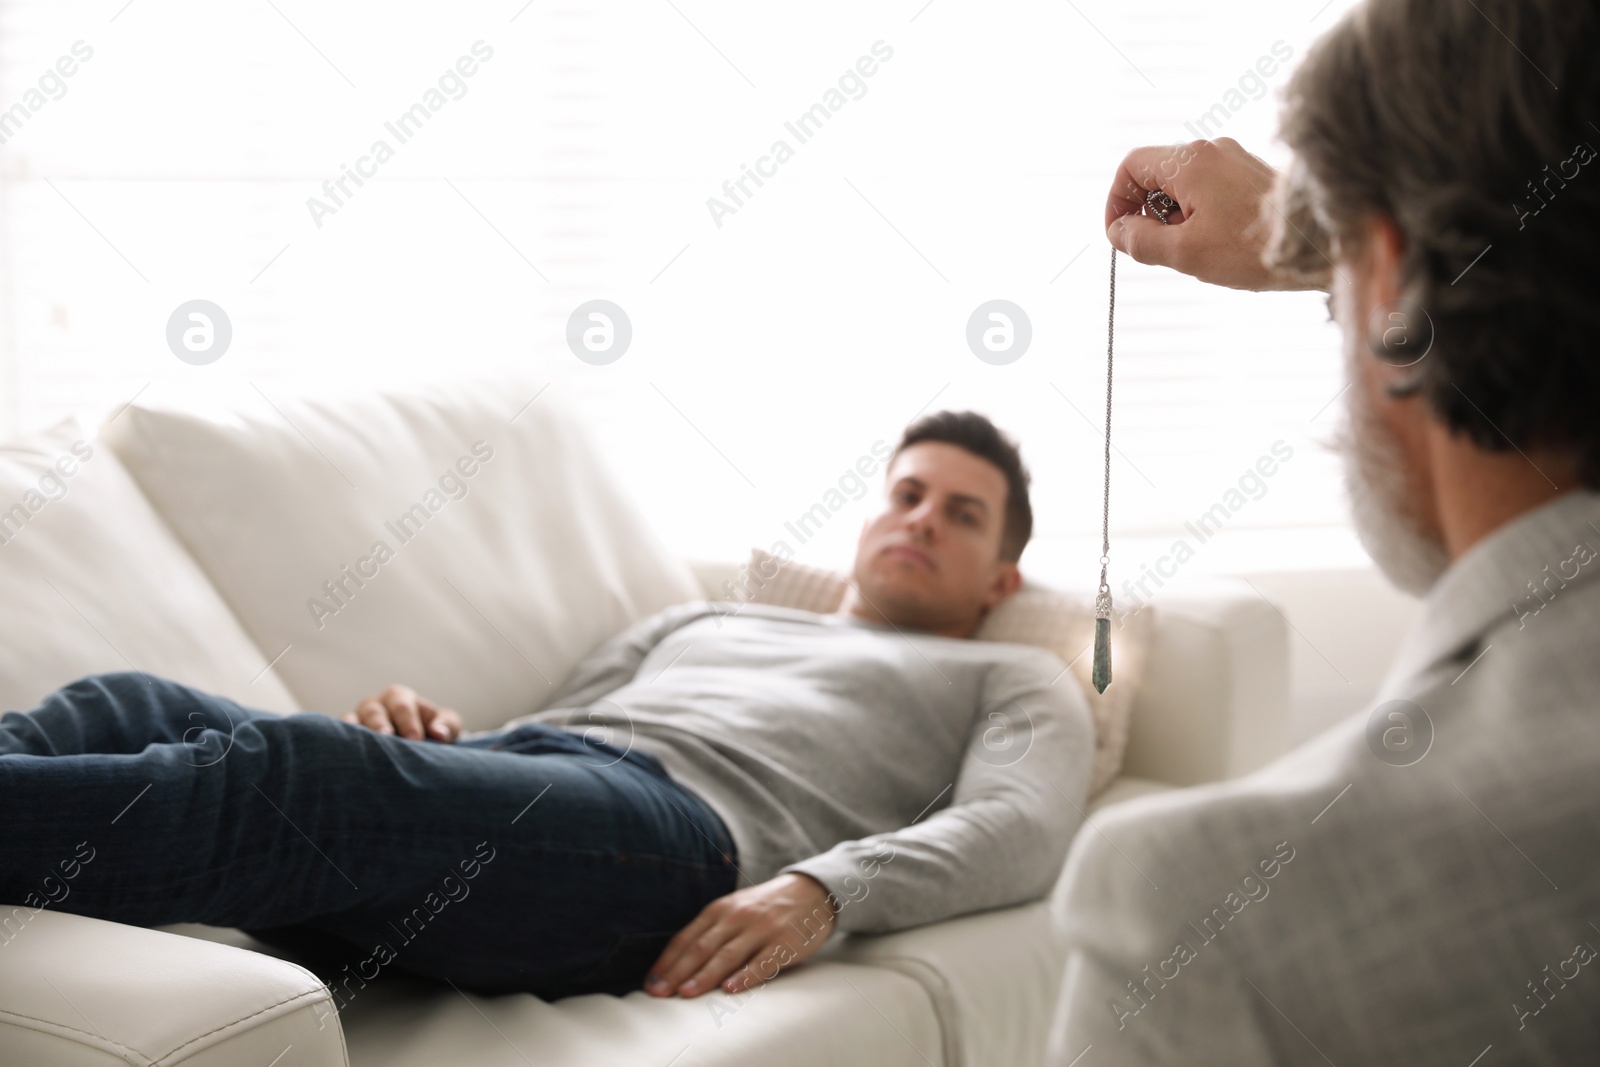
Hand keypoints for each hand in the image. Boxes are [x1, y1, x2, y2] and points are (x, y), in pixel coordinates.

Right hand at [342, 684, 461, 742]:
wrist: (414, 743)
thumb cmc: (431, 730)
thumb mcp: (446, 724)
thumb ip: (446, 726)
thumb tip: (439, 734)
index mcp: (399, 698)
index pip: (402, 707)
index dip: (408, 723)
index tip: (415, 739)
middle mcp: (375, 705)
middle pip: (374, 712)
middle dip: (380, 725)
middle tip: (386, 738)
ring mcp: (357, 719)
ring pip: (352, 723)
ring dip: (357, 734)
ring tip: (362, 748)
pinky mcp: (344, 736)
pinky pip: (338, 737)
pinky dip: (340, 743)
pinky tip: (345, 757)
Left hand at [643, 872, 837, 997]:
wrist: (811, 891)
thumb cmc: (764, 907)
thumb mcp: (734, 908)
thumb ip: (710, 931)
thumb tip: (676, 963)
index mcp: (721, 909)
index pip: (687, 938)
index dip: (667, 961)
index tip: (650, 983)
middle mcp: (738, 917)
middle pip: (702, 947)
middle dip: (678, 972)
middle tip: (660, 993)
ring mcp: (762, 929)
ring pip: (728, 955)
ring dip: (705, 976)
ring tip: (686, 993)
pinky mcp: (785, 943)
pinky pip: (763, 962)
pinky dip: (745, 976)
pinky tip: (731, 988)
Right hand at [1104, 137, 1328, 291]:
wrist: (1322, 243)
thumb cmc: (1254, 248)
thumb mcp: (1185, 253)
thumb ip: (1141, 241)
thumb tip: (1118, 232)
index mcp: (1190, 161)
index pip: (1131, 166)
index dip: (1116, 201)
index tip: (1120, 235)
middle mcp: (1211, 150)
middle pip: (1156, 173)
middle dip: (1145, 211)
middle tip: (1153, 249)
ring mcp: (1234, 159)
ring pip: (1182, 183)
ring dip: (1172, 215)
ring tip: (1189, 249)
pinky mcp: (1250, 174)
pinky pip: (1208, 188)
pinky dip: (1197, 212)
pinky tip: (1214, 241)